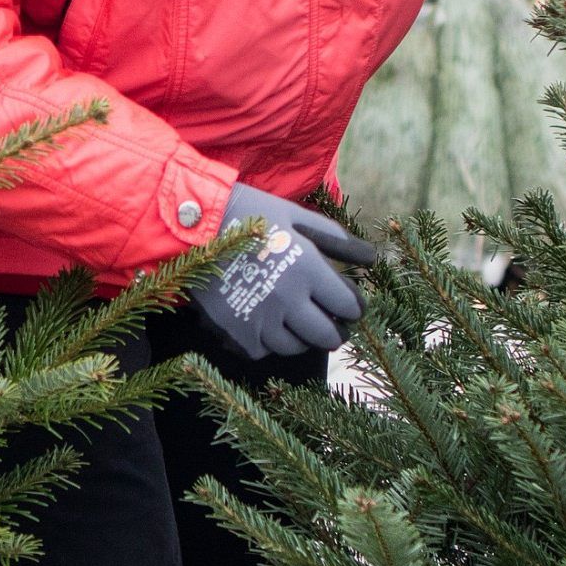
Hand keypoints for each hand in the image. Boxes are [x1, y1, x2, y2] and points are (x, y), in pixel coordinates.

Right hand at [196, 183, 379, 359]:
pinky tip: (267, 324)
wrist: (193, 228)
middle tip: (333, 324)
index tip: (350, 305)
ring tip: (299, 323)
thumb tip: (372, 258)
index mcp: (308, 270)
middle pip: (327, 336)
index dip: (354, 308)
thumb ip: (336, 239)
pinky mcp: (237, 333)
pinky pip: (264, 351)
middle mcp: (288, 301)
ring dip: (302, 338)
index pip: (348, 306)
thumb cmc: (249, 214)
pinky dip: (268, 342)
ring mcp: (261, 321)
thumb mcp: (296, 217)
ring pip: (296, 347)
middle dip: (336, 331)